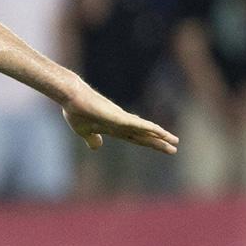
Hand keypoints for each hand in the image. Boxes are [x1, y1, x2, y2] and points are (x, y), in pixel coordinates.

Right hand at [62, 85, 178, 153]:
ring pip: (145, 130)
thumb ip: (92, 138)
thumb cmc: (75, 111)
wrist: (71, 97)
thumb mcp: (83, 130)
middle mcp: (121, 123)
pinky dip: (151, 129)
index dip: (146, 141)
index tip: (159, 144)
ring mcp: (121, 119)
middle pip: (143, 135)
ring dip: (161, 136)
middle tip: (174, 148)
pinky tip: (162, 133)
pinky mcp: (119, 116)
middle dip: (158, 142)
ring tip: (175, 142)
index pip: (134, 137)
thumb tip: (96, 146)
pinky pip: (139, 124)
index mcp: (113, 128)